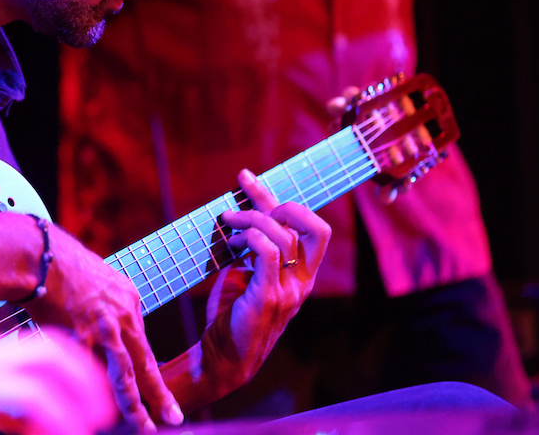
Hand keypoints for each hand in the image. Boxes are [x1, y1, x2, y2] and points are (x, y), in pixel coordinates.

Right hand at [0, 331, 115, 434]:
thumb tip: (0, 423)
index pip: (38, 348)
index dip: (69, 369)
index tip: (88, 397)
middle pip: (51, 348)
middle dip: (84, 376)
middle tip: (102, 410)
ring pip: (47, 366)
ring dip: (75, 394)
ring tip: (90, 423)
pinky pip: (27, 399)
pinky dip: (51, 417)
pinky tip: (59, 434)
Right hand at [23, 226, 183, 429]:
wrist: (39, 253)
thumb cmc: (59, 265)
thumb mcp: (97, 282)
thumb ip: (105, 309)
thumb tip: (104, 333)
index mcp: (128, 299)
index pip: (142, 344)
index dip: (147, 371)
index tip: (156, 391)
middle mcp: (122, 313)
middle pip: (144, 361)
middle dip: (159, 394)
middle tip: (172, 417)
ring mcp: (103, 325)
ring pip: (124, 372)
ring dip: (133, 403)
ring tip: (142, 425)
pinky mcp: (80, 333)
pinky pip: (86, 366)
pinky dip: (88, 386)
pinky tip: (89, 403)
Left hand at [200, 168, 330, 392]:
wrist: (222, 357)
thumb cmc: (232, 313)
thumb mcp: (246, 272)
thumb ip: (253, 248)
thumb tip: (238, 212)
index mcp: (302, 275)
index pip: (313, 227)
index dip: (281, 198)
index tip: (246, 180)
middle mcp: (302, 282)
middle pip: (316, 227)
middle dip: (278, 203)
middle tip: (243, 205)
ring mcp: (288, 291)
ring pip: (283, 236)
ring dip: (249, 221)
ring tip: (226, 226)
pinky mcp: (267, 298)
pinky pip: (268, 255)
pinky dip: (249, 239)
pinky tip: (231, 244)